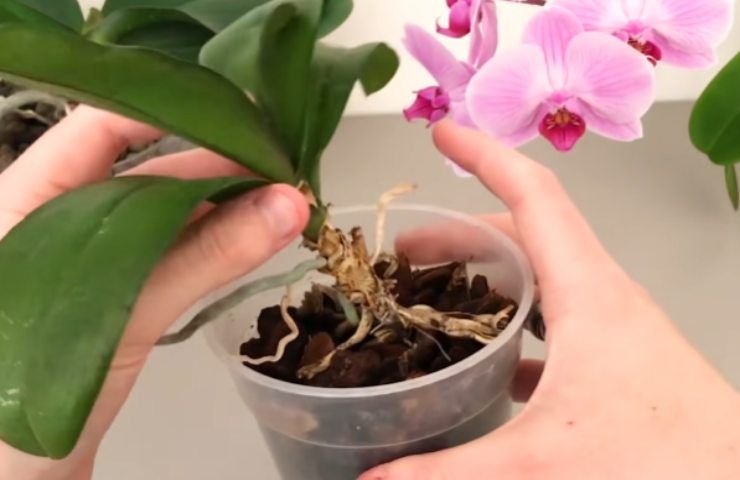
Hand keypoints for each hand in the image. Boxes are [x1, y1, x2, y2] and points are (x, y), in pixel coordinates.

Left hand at [0, 107, 308, 479]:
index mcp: (27, 199)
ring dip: (225, 210)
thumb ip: (204, 257)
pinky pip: (170, 258)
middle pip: (146, 170)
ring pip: (165, 216)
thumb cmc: (22, 393)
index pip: (101, 124)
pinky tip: (255, 239)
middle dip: (217, 166)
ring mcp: (91, 263)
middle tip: (285, 169)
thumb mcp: (116, 311)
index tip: (241, 111)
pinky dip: (214, 248)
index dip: (171, 108)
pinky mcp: (116, 302)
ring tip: (286, 203)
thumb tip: (288, 205)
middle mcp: (59, 220)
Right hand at [360, 121, 739, 479]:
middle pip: (523, 236)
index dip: (483, 156)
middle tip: (408, 255)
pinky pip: (557, 321)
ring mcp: (612, 326)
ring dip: (490, 275)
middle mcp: (601, 296)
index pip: (530, 195)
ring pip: (542, 277)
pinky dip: (518, 324)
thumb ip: (449, 472)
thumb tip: (374, 478)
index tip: (442, 132)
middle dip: (461, 234)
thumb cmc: (660, 462)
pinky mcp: (616, 359)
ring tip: (442, 296)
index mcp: (586, 291)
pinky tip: (494, 361)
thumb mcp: (540, 463)